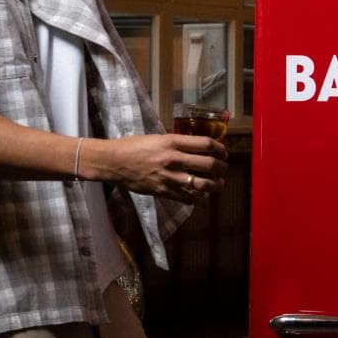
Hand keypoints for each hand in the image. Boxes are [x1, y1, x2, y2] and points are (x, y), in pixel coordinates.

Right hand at [94, 132, 227, 204]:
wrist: (113, 162)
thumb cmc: (133, 146)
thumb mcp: (157, 138)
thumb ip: (176, 143)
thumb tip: (196, 148)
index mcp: (172, 142)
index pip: (206, 144)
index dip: (220, 150)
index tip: (224, 153)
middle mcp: (173, 159)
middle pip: (209, 164)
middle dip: (222, 168)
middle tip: (224, 170)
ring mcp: (168, 177)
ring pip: (202, 185)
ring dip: (214, 186)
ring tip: (217, 185)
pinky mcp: (163, 191)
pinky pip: (187, 198)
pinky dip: (197, 198)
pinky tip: (199, 196)